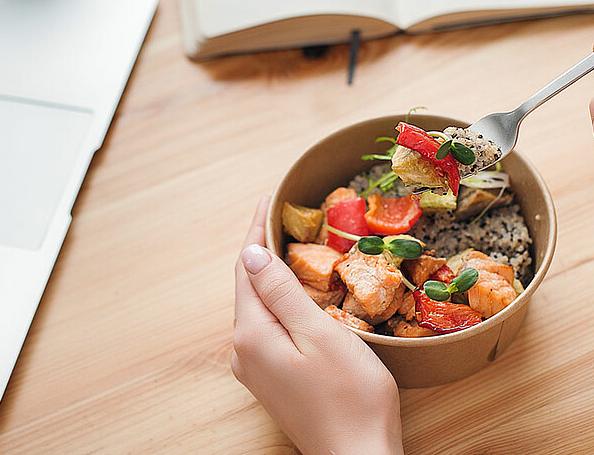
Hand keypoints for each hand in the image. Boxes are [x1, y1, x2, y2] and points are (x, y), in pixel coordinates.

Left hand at [232, 196, 403, 454]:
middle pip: (248, 286)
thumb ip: (283, 293)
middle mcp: (243, 352)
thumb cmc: (350, 397)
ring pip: (257, 307)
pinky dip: (278, 301)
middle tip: (282, 213)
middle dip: (262, 248)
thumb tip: (252, 255)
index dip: (257, 230)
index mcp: (251, 335)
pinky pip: (267, 327)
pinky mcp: (270, 380)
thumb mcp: (320, 335)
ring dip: (271, 274)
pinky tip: (296, 292)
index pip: (246, 268)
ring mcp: (255, 369)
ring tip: (291, 241)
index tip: (270, 197)